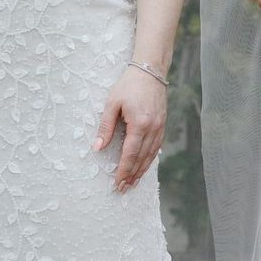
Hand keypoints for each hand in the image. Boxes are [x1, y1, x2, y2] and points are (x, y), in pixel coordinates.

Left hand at [94, 66, 166, 191]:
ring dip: (141, 171)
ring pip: (151, 156)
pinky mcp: (162, 125)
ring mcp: (160, 128)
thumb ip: (106, 127)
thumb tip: (98, 147)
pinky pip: (156, 148)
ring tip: (132, 183)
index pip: (130, 154)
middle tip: (123, 189)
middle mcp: (153, 129)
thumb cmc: (128, 85)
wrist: (150, 71)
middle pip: (142, 159)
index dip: (123, 170)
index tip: (117, 183)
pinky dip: (149, 160)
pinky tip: (143, 166)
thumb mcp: (112, 104)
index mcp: (140, 124)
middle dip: (132, 175)